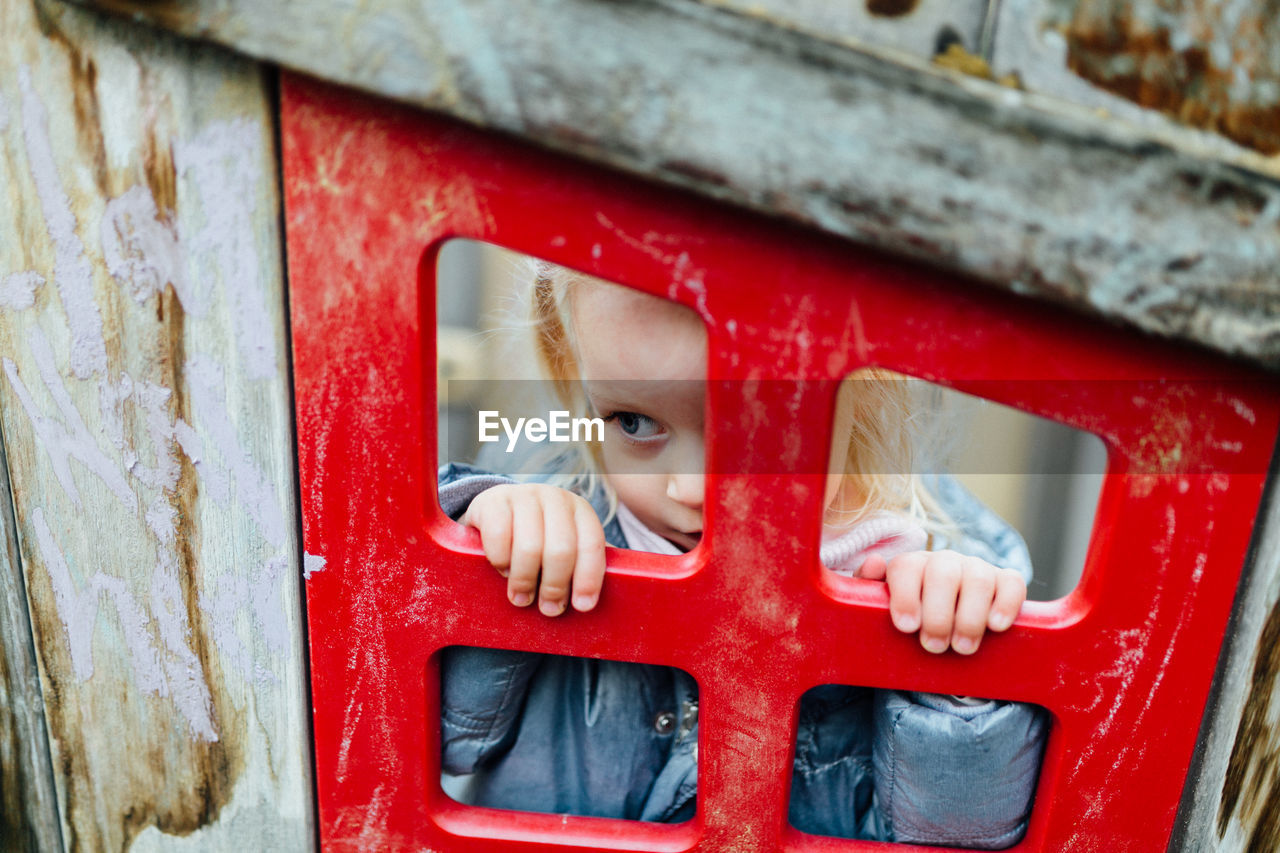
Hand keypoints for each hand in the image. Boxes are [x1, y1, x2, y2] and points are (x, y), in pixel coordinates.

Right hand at [460, 484, 606, 615]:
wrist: (498, 507)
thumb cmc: (539, 537)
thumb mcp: (563, 545)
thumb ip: (579, 566)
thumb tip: (588, 603)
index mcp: (580, 511)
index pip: (591, 544)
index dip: (589, 578)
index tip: (582, 606)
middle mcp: (555, 499)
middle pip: (561, 550)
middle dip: (555, 586)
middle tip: (548, 608)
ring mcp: (524, 496)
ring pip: (530, 548)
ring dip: (525, 580)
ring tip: (521, 597)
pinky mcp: (494, 500)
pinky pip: (499, 537)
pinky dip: (501, 560)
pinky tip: (503, 569)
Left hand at [861, 550, 1025, 654]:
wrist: (945, 628)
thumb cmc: (910, 620)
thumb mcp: (882, 609)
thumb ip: (868, 588)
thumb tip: (874, 563)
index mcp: (912, 566)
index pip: (906, 567)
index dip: (906, 596)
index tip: (907, 627)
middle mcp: (944, 561)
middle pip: (943, 573)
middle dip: (938, 614)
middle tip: (934, 646)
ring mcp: (976, 568)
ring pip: (978, 578)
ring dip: (970, 616)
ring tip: (962, 647)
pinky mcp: (1004, 581)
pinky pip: (1012, 582)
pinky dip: (1006, 603)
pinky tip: (995, 626)